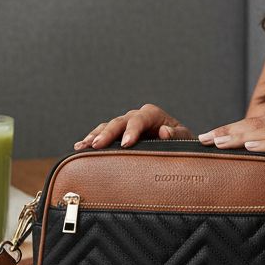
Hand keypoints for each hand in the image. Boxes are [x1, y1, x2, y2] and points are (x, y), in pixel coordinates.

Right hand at [73, 103, 193, 148]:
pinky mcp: (118, 135)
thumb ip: (177, 135)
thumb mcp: (185, 140)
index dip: (132, 130)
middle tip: (97, 145)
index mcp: (152, 114)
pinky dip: (91, 140)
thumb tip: (165, 131)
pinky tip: (80, 147)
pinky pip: (102, 134)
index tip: (127, 144)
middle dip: (107, 133)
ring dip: (94, 136)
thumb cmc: (182, 144)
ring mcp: (125, 125)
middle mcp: (136, 116)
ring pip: (107, 127)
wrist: (178, 149)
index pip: (139, 119)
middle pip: (119, 122)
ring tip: (83, 147)